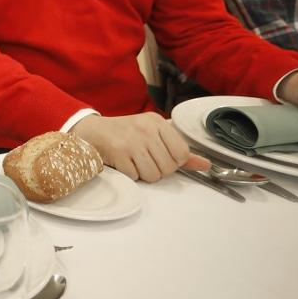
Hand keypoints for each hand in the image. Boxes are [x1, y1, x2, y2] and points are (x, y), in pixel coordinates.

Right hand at [71, 113, 209, 181]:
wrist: (91, 130)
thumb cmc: (125, 133)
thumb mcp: (153, 134)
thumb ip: (179, 149)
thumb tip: (206, 165)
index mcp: (157, 122)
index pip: (182, 153)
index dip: (173, 162)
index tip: (161, 157)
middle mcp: (146, 129)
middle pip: (168, 167)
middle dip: (157, 170)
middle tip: (144, 159)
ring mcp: (132, 140)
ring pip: (153, 175)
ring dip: (143, 174)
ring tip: (134, 162)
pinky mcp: (118, 152)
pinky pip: (136, 177)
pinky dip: (130, 175)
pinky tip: (123, 163)